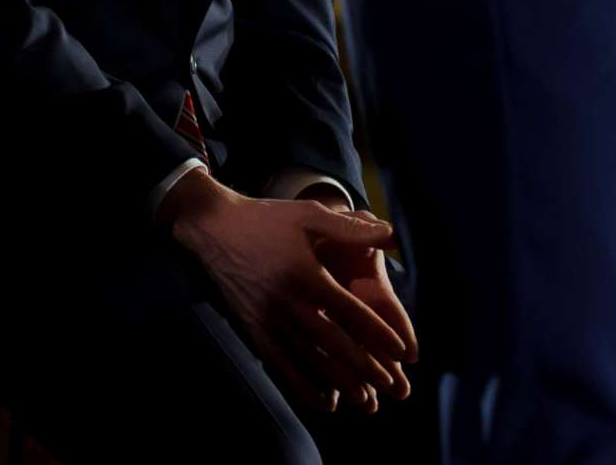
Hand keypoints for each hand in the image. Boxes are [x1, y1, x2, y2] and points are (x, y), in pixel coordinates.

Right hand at [160, 171, 416, 415]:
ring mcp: (267, 318)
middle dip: (365, 365)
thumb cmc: (266, 219)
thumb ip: (350, 228)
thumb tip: (390, 234)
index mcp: (306, 274)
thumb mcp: (308, 215)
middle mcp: (288, 301)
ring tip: (364, 398)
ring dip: (338, 380)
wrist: (213, 228)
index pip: (351, 311)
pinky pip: (279, 365)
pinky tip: (322, 401)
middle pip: (333, 342)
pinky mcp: (252, 329)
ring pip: (308, 358)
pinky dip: (301, 386)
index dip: (378, 333)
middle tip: (390, 383)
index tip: (402, 351)